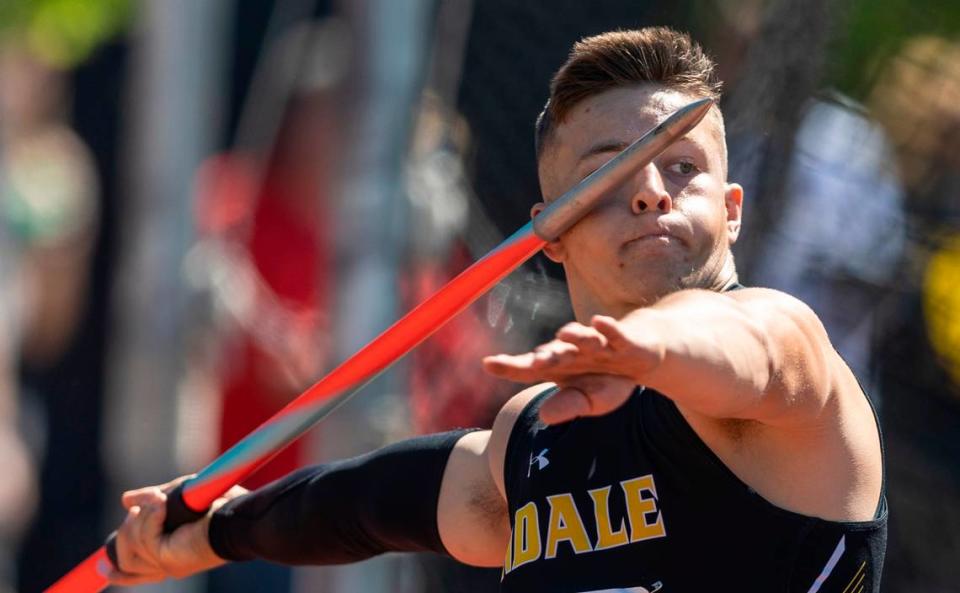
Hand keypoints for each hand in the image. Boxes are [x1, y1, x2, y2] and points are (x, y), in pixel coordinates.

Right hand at [107, 476, 247, 585]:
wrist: (239, 516)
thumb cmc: (219, 503)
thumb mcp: (177, 498)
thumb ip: (152, 501)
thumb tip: (125, 499)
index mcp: (172, 555)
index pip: (135, 573)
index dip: (119, 572)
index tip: (101, 569)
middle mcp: (167, 565)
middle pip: (123, 560)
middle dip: (127, 530)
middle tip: (145, 507)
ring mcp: (165, 564)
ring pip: (129, 545)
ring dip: (142, 517)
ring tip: (162, 502)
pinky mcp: (166, 559)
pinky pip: (143, 538)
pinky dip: (151, 516)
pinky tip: (163, 505)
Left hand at [483, 315, 662, 424]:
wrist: (645, 354)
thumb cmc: (610, 377)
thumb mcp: (591, 400)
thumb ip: (568, 406)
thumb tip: (543, 416)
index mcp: (561, 366)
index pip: (530, 368)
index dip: (510, 366)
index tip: (488, 363)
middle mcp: (575, 351)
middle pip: (556, 353)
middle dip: (545, 357)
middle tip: (534, 361)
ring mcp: (599, 344)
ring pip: (584, 339)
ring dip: (576, 336)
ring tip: (564, 334)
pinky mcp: (625, 341)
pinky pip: (616, 334)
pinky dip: (609, 329)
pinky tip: (599, 322)